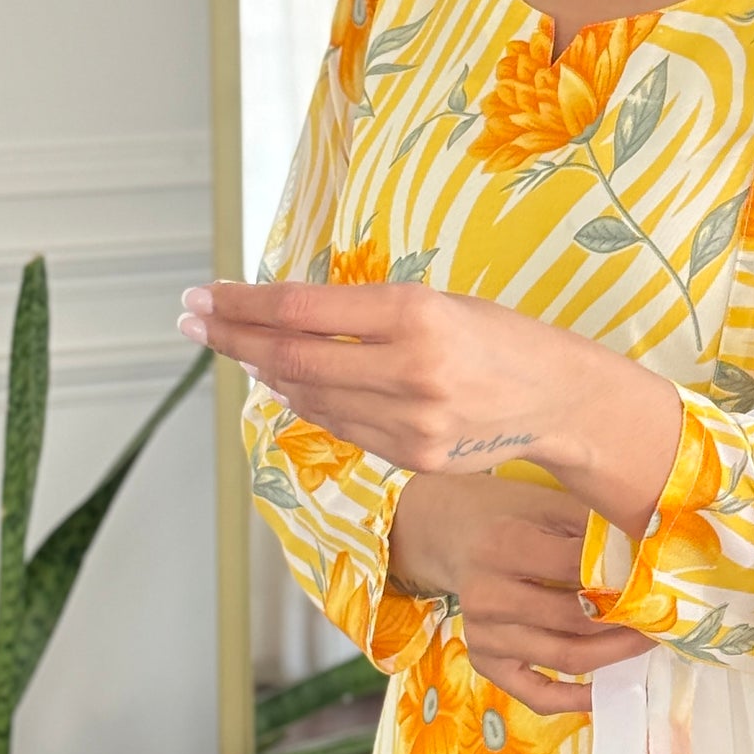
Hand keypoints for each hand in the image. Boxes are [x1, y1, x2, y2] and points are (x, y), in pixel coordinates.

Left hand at [180, 277, 681, 534]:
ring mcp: (411, 421)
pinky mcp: (413, 457)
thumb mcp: (437, 302)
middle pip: (290, 357)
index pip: (301, 309)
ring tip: (240, 349)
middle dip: (232, 339)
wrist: (561, 399)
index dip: (241, 304)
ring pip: (308, 397)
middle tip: (192, 320)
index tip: (201, 296)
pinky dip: (309, 403)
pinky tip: (292, 385)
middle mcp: (411, 368)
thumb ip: (363, 316)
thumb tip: (276, 326)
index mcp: (417, 313)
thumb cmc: (497, 337)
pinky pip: (341, 426)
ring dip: (266, 373)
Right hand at [390, 472, 650, 715]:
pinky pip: (535, 693)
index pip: (580, 570)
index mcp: (504, 546)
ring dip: (614, 654)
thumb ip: (593, 527)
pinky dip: (574, 698)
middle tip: (665, 616)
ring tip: (647, 640)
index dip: (625, 577)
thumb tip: (651, 551)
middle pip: (575, 620)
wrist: (449, 534)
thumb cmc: (510, 514)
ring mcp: (483, 634)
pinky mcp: (484, 661)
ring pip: (564, 657)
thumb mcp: (548, 503)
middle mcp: (487, 595)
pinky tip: (605, 690)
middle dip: (628, 621)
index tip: (661, 580)